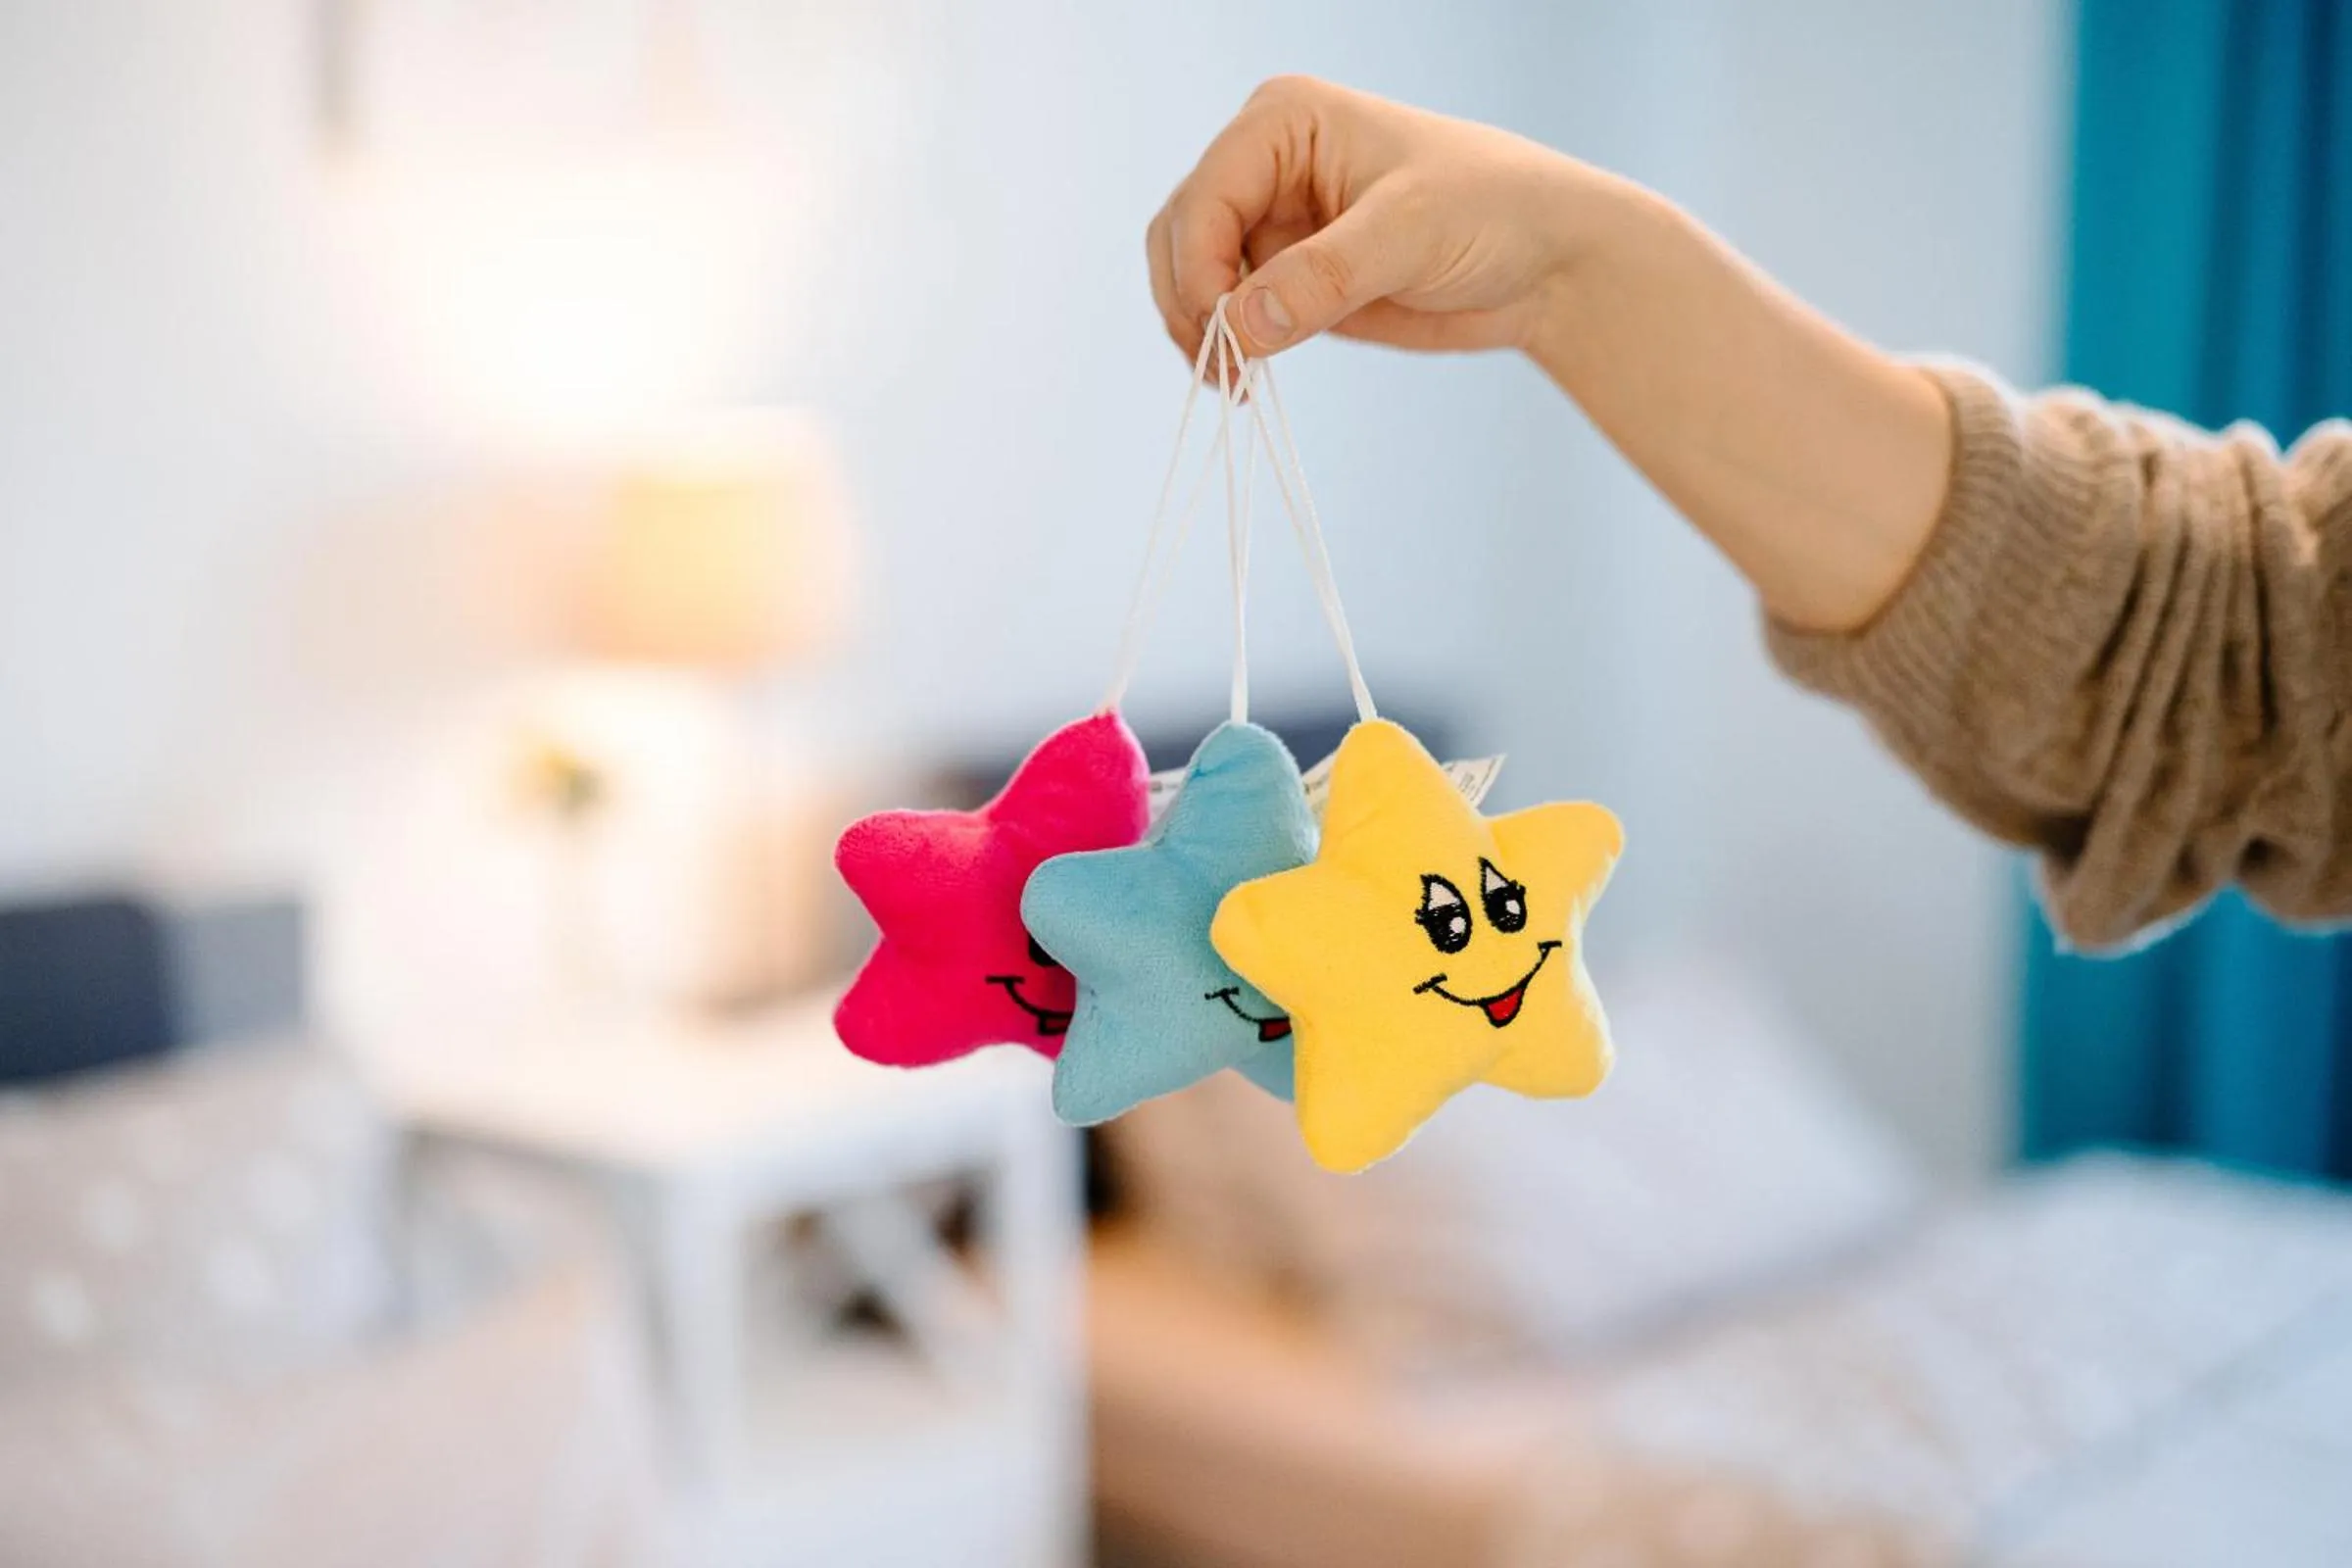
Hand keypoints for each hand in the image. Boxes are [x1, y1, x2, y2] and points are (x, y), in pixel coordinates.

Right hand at [1147, 76, 1610, 362]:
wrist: (1547, 261)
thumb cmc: (1494, 211)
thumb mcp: (1408, 234)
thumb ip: (1322, 277)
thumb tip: (1240, 325)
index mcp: (1284, 121)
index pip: (1204, 196)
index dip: (1198, 269)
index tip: (1224, 335)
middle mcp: (1265, 164)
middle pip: (1179, 236)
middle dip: (1190, 304)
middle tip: (1226, 371)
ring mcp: (1273, 222)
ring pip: (1190, 278)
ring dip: (1200, 332)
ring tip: (1236, 383)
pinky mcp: (1288, 277)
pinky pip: (1229, 313)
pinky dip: (1227, 347)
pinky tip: (1248, 379)